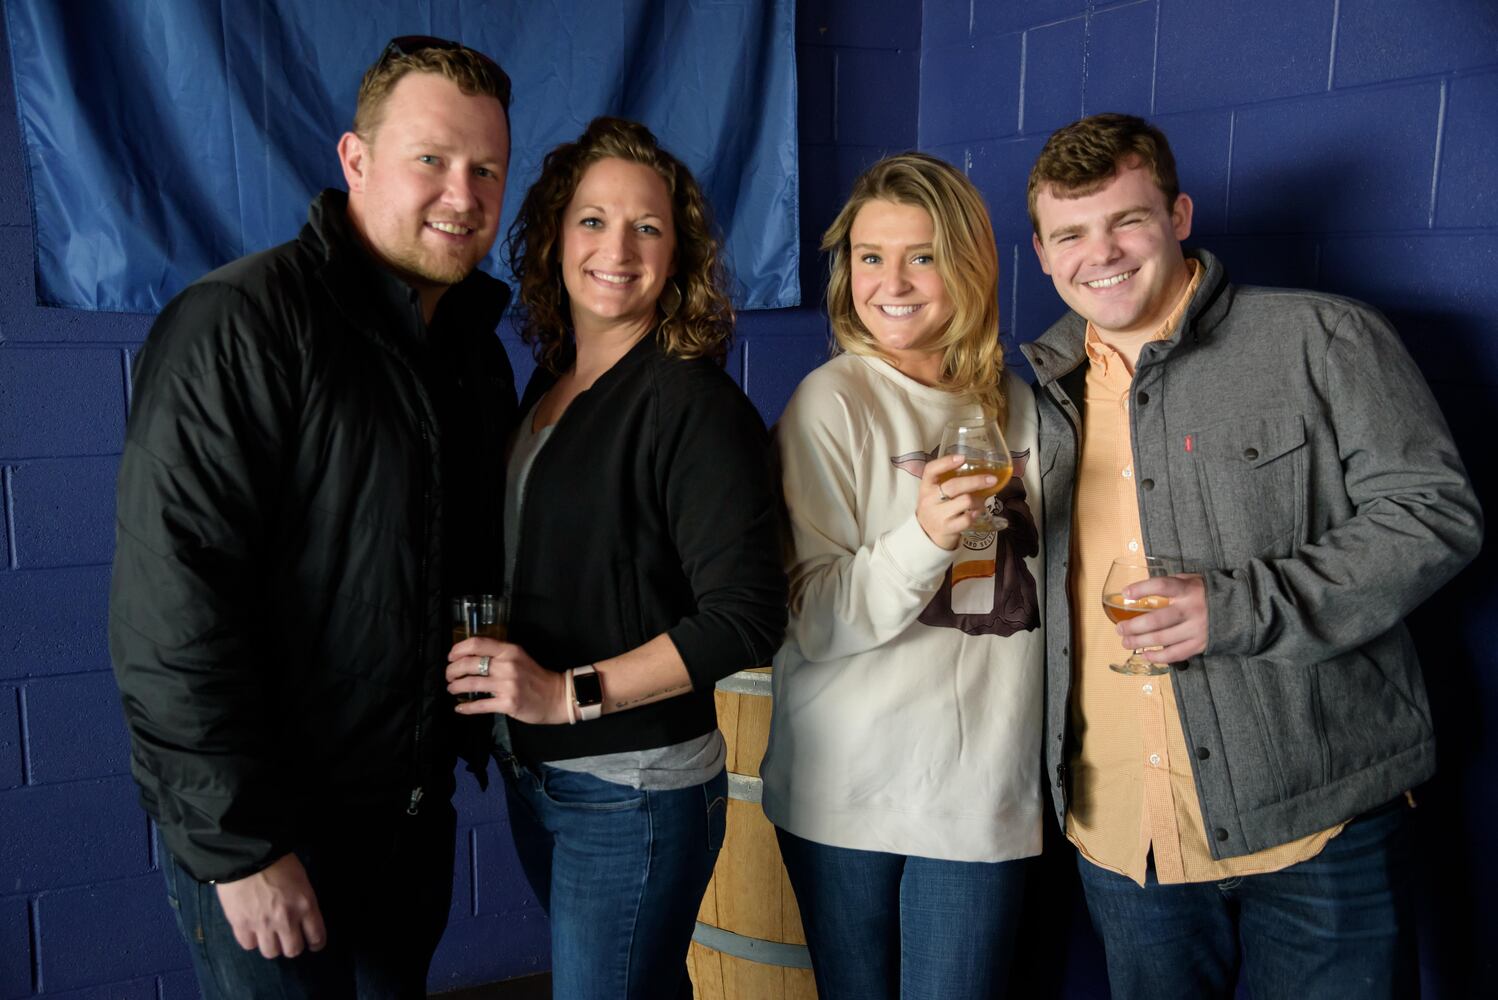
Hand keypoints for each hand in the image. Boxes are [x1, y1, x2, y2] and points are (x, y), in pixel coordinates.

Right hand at [214, 853, 325, 958]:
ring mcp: (263, 925)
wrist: (247, 854)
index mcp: (305, 905)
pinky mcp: (241, 925)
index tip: (313, 943)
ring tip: (269, 935)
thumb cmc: (278, 861)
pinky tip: (252, 930)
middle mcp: (286, 920)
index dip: (316, 943)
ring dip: (272, 945)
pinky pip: (249, 945)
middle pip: (293, 950)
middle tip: (288, 938)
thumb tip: (302, 918)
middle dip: (292, 946)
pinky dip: (251, 940)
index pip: (317, 937)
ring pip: (271, 952)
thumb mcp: (301, 879)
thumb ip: (302, 902)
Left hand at [447, 638, 568, 723]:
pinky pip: (480, 705)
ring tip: (452, 689)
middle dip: (452, 670)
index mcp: (509, 651)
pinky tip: (459, 708)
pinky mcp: (508, 703)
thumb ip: (498, 654)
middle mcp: (507, 665)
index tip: (451, 657)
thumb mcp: (518, 657)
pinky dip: (466, 707)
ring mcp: (507, 685)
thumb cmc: (535, 676)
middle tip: (449, 676)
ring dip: (456, 687)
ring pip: (471, 684)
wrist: (557, 696)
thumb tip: (469, 657)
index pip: (477, 643)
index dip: (458, 649)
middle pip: (469, 663)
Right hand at [917, 453, 998, 550]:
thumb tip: (979, 470)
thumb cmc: (936, 509)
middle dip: (976, 481)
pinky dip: (976, 514)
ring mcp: (938, 515)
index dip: (946, 462)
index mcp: (926, 487)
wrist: (926, 536)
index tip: (962, 458)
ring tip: (980, 501)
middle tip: (992, 479)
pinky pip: (968, 518)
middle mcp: (929, 500)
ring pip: (965, 501)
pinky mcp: (947, 528)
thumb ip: (948, 482)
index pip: (931, 470)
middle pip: (954, 485)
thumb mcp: (935, 494)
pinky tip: (976, 512)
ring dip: (978, 500)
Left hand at [1117, 573, 1207, 662]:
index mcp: (1188, 590)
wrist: (1239, 610)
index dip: (1142, 589)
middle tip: (1119, 629)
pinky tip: (1145, 655)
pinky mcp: (1200, 644)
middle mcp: (1191, 609)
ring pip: (1162, 639)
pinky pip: (1175, 654)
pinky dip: (1158, 657)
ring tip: (1126, 642)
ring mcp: (1196, 629)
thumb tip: (1144, 589)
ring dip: (1140, 642)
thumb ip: (1172, 584)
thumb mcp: (1192, 580)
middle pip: (1156, 620)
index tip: (1125, 593)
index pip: (1162, 586)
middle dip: (1133, 626)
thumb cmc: (1208, 593)